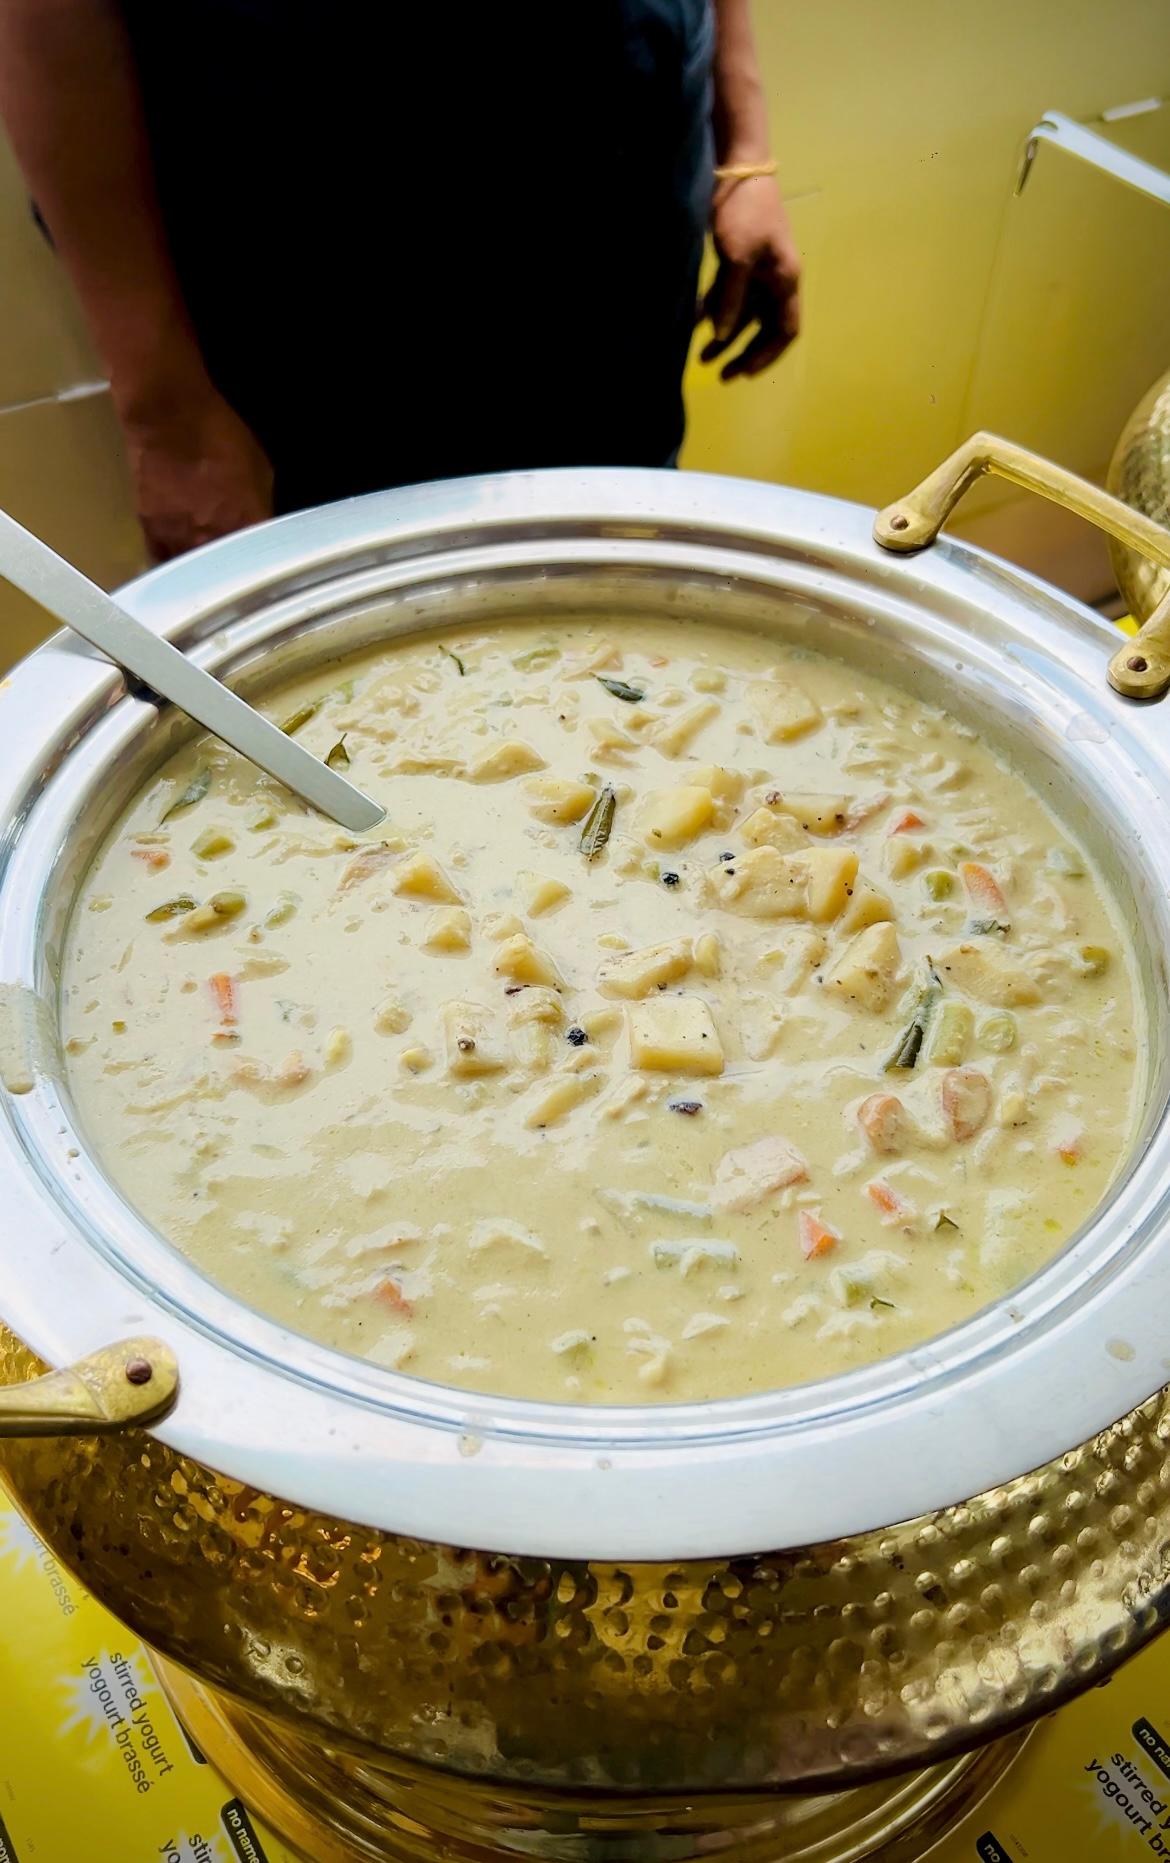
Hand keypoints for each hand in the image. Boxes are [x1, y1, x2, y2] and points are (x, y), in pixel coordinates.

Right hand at [119, 388, 273, 561]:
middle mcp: (214, 542)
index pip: (262, 563)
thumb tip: (260, 521)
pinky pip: (165, 560)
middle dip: (233, 573)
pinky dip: (174, 562)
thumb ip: (260, 505)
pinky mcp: (151, 533)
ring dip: (202, 574)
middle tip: (236, 569)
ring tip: (207, 572)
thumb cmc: (220, 435)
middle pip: (226, 575)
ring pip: (194, 574)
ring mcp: (180, 541)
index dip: (263, 564)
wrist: (168, 417)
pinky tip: (179, 559)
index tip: (264, 563)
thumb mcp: (260, 469)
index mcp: (247, 527)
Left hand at [701, 175, 800, 380]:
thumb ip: (732, 298)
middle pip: (763, 329)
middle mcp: (774, 282)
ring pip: (742, 316)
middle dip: (742, 353)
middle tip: (720, 375)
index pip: (785, 330)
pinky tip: (693, 325)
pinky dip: (712, 312)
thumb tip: (723, 333)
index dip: (768, 355)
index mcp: (785, 281)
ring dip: (723, 338)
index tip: (745, 372)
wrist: (737, 171)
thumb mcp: (738, 257)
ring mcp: (756, 273)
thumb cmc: (746, 213)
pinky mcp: (737, 264)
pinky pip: (726, 298)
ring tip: (700, 359)